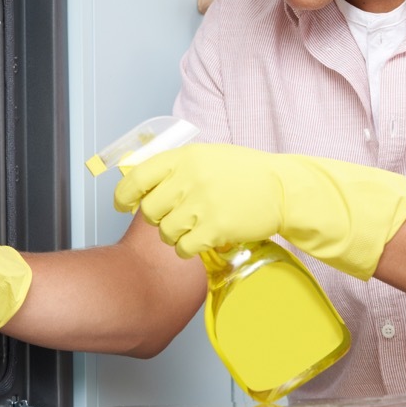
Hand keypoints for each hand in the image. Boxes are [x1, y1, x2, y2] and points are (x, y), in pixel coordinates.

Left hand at [113, 144, 405, 279]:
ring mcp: (202, 204)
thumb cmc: (245, 172)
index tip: (122, 204)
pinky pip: (184, 248)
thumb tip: (140, 179)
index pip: (137, 177)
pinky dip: (188, 249)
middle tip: (171, 219)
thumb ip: (176, 167)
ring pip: (165, 232)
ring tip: (191, 230)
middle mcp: (189, 179)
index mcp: (184, 157)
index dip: (124, 195)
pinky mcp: (215, 229)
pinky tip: (199, 242)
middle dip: (156, 219)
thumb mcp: (208, 156)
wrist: (283, 189)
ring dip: (173, 236)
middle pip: (149, 210)